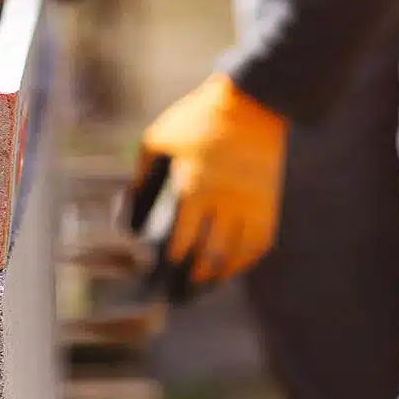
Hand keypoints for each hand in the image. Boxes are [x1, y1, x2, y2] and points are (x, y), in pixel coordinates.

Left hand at [135, 74, 287, 284]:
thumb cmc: (196, 121)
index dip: (166, 265)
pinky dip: (241, 263)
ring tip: (197, 289)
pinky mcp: (269, 206)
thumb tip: (129, 224)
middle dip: (188, 281)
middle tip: (173, 296)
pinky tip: (226, 271)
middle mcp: (226, 202)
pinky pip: (256, 247)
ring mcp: (251, 207)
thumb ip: (140, 183)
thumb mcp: (158, 142)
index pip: (179, 241)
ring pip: (234, 258)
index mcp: (194, 186)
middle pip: (206, 257)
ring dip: (214, 279)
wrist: (254, 102)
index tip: (154, 275)